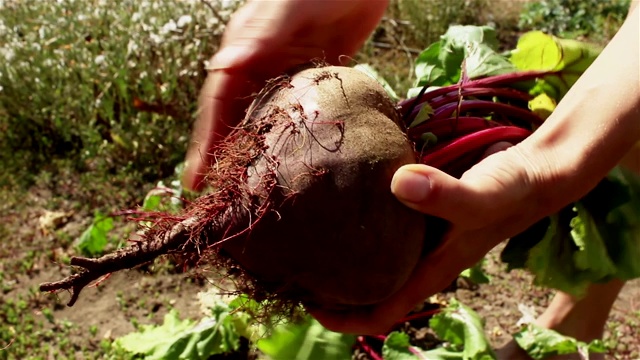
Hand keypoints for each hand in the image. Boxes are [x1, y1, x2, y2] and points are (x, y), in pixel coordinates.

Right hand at [183, 0, 387, 190]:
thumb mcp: (290, 8)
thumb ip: (258, 36)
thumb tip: (220, 67)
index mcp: (244, 53)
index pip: (216, 104)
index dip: (204, 142)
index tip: (195, 180)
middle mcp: (258, 68)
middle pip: (235, 119)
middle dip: (225, 156)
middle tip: (218, 198)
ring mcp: (286, 76)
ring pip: (263, 123)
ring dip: (254, 154)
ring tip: (248, 192)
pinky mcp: (313, 81)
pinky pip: (296, 118)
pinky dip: (289, 142)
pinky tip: (292, 166)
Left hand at [308, 142, 554, 333]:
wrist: (535, 169)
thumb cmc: (513, 192)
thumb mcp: (483, 196)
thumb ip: (447, 195)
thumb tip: (399, 184)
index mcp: (431, 271)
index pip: (383, 312)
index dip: (345, 319)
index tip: (309, 305)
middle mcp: (420, 257)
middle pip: (368, 285)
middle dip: (331, 284)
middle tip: (292, 262)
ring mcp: (419, 231)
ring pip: (373, 252)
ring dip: (342, 247)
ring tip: (304, 228)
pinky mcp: (420, 204)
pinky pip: (382, 216)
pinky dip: (360, 212)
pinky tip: (337, 189)